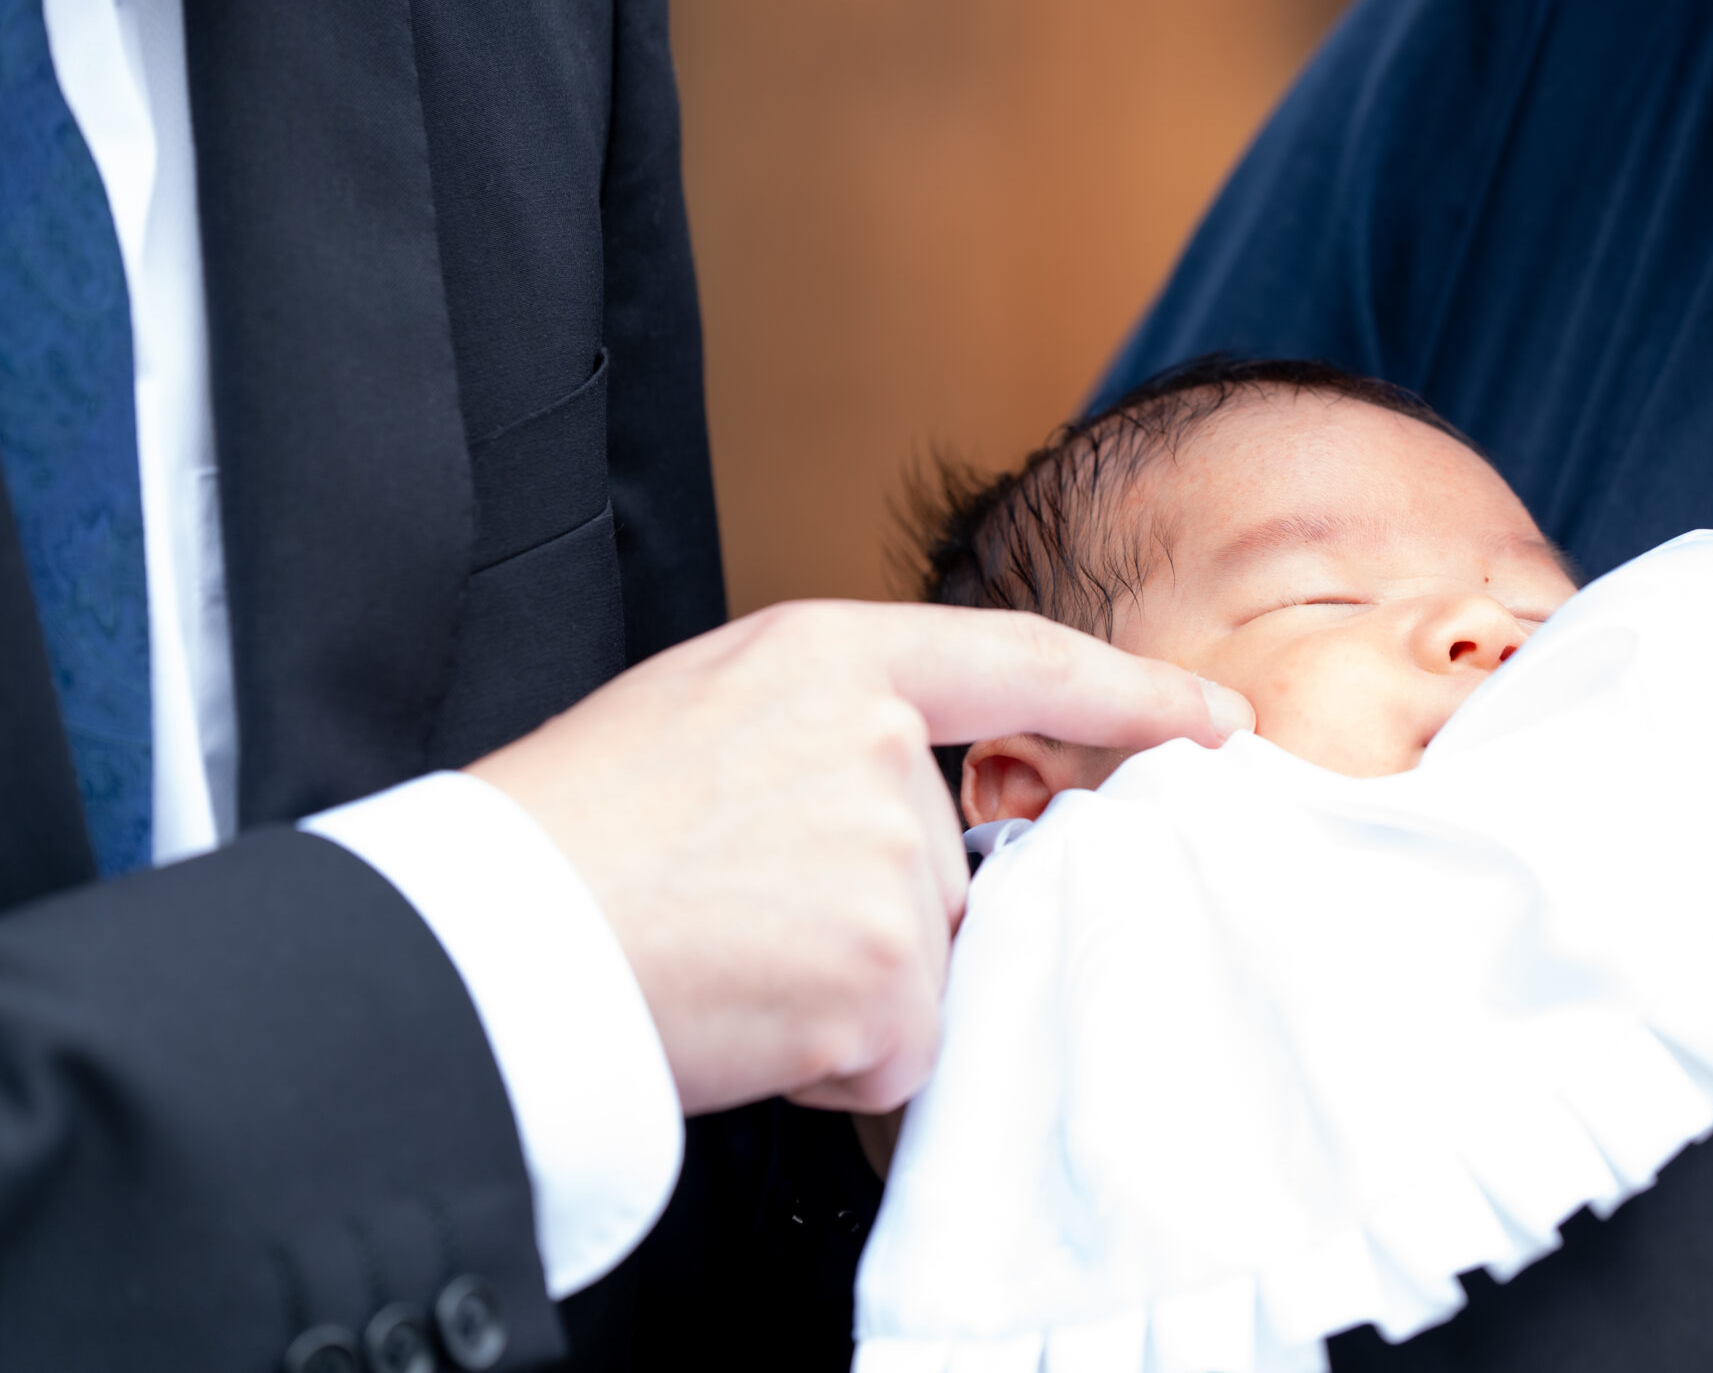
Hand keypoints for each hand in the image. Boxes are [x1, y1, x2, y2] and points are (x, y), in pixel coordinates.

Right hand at [469, 601, 1254, 1115]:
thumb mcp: (706, 716)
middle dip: (875, 917)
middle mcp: (882, 748)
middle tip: (742, 916)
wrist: (486, 943)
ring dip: (844, 991)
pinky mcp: (884, 977)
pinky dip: (830, 1060)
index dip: (1133, 692)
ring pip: (923, 963)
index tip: (1219, 723)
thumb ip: (836, 735)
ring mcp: (890, 862)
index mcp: (832, 659)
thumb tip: (918, 807)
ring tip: (724, 962)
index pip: (1022, 662)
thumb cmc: (570, 833)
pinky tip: (741, 1019)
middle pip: (953, 863)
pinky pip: (896, 1047)